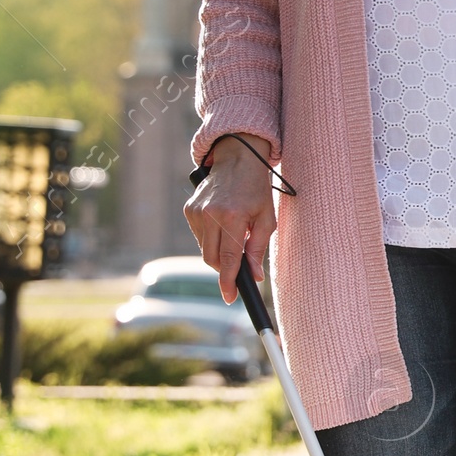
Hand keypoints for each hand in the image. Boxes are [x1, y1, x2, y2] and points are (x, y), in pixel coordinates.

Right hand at [184, 134, 276, 301]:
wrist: (238, 159)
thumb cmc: (256, 189)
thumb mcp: (266, 218)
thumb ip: (258, 248)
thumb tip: (255, 276)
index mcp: (232, 216)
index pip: (229, 258)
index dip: (229, 281)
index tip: (230, 297)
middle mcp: (210, 215)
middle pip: (212, 259)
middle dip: (224, 268)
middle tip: (238, 266)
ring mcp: (196, 211)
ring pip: (204, 249)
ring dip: (219, 252)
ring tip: (234, 233)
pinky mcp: (189, 209)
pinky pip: (199, 236)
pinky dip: (211, 239)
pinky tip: (222, 225)